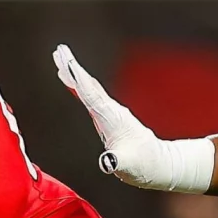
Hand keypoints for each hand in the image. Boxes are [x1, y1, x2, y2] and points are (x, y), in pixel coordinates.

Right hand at [53, 45, 214, 192]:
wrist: (158, 164)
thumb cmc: (142, 166)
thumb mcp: (126, 165)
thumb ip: (116, 162)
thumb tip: (108, 162)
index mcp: (112, 118)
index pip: (91, 94)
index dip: (78, 78)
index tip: (66, 61)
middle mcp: (112, 111)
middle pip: (89, 86)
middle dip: (74, 69)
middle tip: (59, 51)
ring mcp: (112, 114)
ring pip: (91, 89)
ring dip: (77, 75)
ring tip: (62, 61)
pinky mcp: (111, 119)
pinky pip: (94, 98)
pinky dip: (83, 88)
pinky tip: (75, 84)